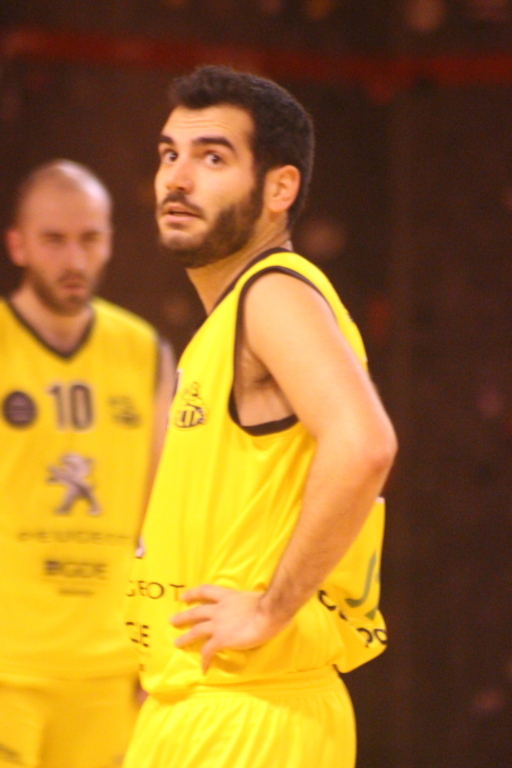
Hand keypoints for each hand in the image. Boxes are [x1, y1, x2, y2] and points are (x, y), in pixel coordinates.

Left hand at [170, 585, 286, 672]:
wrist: (269, 613)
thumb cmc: (266, 604)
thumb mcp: (251, 597)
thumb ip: (245, 602)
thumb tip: (252, 606)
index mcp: (227, 596)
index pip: (206, 591)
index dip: (193, 594)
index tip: (183, 597)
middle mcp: (219, 609)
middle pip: (196, 612)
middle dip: (183, 616)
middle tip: (172, 620)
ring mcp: (218, 624)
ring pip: (196, 631)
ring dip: (185, 638)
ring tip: (177, 643)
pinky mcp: (221, 639)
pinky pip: (208, 651)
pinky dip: (204, 660)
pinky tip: (203, 668)